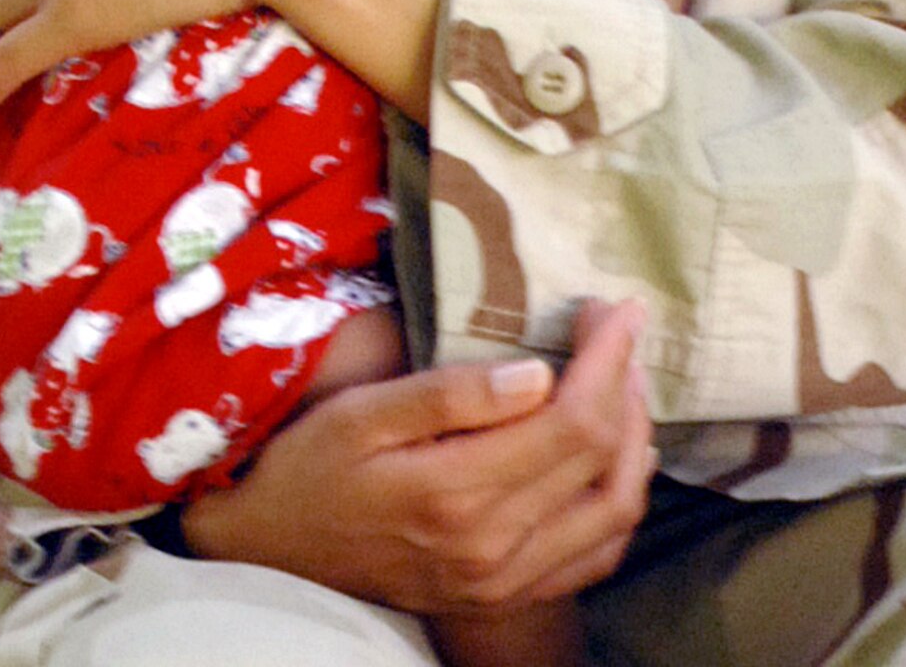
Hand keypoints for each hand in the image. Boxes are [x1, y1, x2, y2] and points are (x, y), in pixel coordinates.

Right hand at [182, 299, 653, 610]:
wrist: (271, 553)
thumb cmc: (310, 466)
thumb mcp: (361, 412)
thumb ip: (450, 395)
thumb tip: (537, 374)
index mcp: (457, 493)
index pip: (573, 421)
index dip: (609, 359)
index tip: (615, 308)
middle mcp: (493, 548)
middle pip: (602, 461)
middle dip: (625, 381)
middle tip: (616, 328)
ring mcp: (503, 582)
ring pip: (612, 513)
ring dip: (635, 441)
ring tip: (625, 382)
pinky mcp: (504, 597)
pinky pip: (593, 558)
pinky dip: (619, 505)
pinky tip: (616, 460)